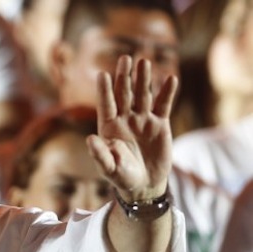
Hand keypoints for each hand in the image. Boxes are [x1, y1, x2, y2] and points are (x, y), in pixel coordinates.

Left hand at [87, 55, 177, 200]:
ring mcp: (142, 120)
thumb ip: (100, 154)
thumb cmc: (122, 177)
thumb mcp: (108, 168)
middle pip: (124, 95)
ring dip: (143, 79)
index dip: (105, 91)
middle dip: (124, 77)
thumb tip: (89, 139)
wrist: (144, 184)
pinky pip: (163, 105)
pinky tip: (170, 79)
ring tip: (143, 62)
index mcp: (109, 129)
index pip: (106, 106)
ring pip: (143, 95)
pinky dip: (167, 92)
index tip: (102, 75)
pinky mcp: (160, 123)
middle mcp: (125, 120)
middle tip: (125, 58)